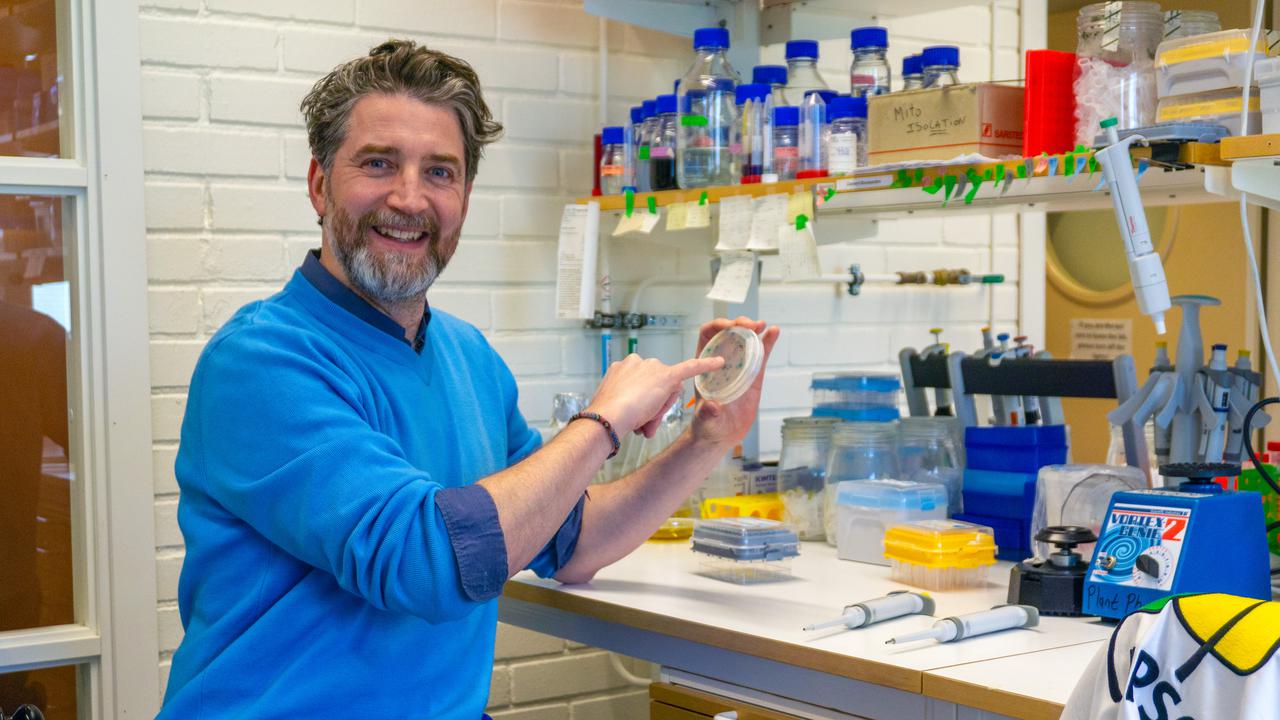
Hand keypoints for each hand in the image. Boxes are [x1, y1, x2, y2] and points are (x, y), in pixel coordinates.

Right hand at [587, 353, 724, 438]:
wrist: (607, 416)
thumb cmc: (609, 415)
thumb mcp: (617, 404)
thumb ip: (632, 407)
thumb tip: (642, 421)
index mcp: (624, 366)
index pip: (644, 383)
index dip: (643, 402)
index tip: (634, 412)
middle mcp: (638, 362)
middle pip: (658, 386)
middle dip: (653, 406)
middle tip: (640, 421)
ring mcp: (652, 368)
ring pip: (666, 390)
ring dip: (658, 408)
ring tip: (643, 420)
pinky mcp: (668, 375)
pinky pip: (691, 368)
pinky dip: (706, 365)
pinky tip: (720, 363)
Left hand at [690, 317, 779, 448]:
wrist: (720, 436)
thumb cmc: (707, 426)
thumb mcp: (705, 420)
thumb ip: (707, 413)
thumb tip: (711, 406)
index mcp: (705, 366)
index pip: (707, 336)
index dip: (717, 326)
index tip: (730, 326)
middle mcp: (721, 362)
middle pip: (728, 333)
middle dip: (739, 324)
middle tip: (751, 325)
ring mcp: (738, 367)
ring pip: (745, 340)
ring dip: (754, 329)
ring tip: (763, 325)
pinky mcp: (752, 376)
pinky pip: (760, 355)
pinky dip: (767, 342)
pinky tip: (774, 332)